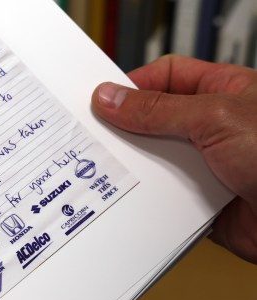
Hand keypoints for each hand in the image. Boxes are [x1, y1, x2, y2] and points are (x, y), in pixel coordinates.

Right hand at [92, 55, 256, 263]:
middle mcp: (212, 128)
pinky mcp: (199, 200)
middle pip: (154, 121)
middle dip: (128, 130)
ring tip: (113, 168)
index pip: (167, 77)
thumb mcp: (216, 118)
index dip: (134, 85)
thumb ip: (159, 109)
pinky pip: (161, 197)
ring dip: (137, 168)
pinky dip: (148, 200)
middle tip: (97, 136)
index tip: (102, 99)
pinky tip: (136, 198)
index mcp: (222, 93)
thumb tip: (112, 98)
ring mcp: (205, 164)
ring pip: (154, 161)